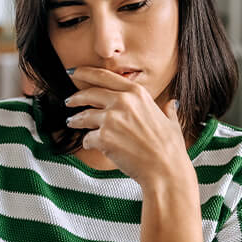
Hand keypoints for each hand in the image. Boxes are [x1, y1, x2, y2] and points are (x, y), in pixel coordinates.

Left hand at [64, 66, 188, 185]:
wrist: (165, 170)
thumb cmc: (170, 149)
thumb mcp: (171, 122)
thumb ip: (167, 110)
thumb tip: (172, 104)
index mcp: (137, 93)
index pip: (105, 76)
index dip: (86, 72)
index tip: (75, 72)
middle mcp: (123, 102)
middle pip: (89, 93)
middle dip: (76, 97)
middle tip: (69, 101)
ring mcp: (111, 119)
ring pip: (84, 116)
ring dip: (75, 120)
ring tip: (71, 122)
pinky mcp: (104, 137)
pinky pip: (87, 138)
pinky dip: (87, 142)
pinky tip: (90, 144)